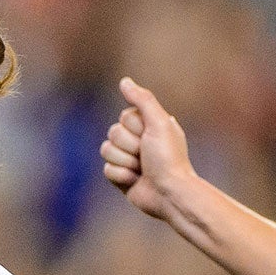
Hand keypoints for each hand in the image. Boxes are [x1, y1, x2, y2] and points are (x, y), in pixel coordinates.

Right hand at [100, 77, 195, 221]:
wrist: (169, 193)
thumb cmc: (168, 158)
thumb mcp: (159, 122)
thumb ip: (142, 99)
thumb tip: (124, 81)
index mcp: (148, 124)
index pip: (124, 117)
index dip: (135, 129)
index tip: (151, 138)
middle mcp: (138, 139)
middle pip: (113, 133)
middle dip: (129, 147)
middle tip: (146, 156)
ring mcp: (128, 158)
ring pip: (106, 151)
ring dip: (125, 162)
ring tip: (142, 170)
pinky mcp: (121, 176)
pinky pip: (106, 170)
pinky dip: (121, 176)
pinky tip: (135, 181)